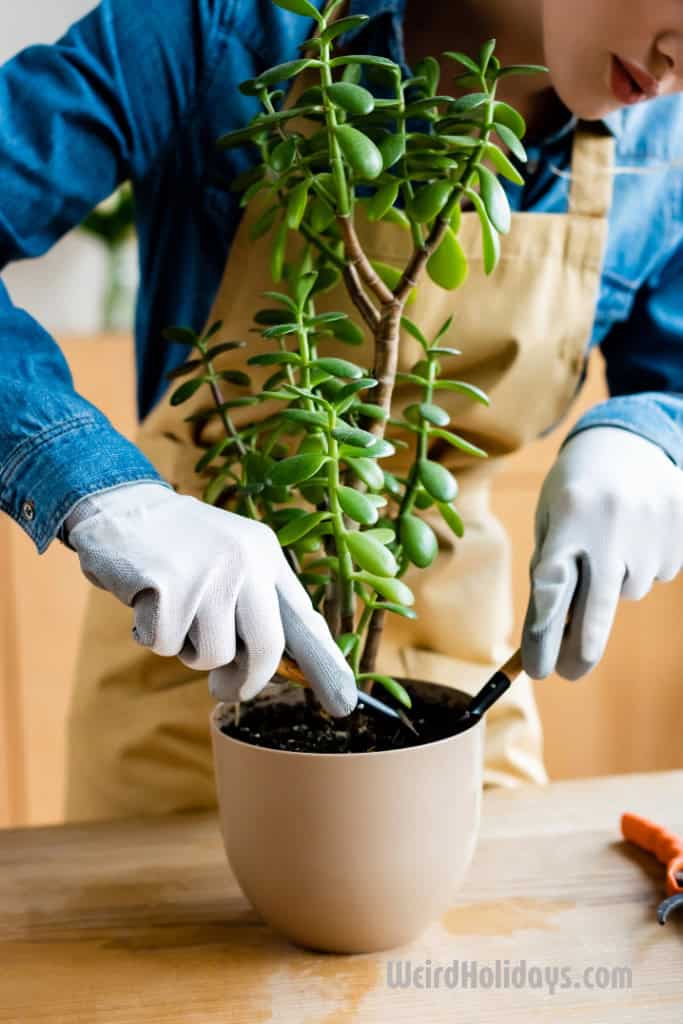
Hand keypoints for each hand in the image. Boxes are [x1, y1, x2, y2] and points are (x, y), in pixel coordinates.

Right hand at [64, 483, 357, 715]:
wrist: (119, 503)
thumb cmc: (177, 546)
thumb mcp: (230, 559)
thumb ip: (255, 605)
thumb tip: (282, 666)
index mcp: (266, 555)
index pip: (304, 620)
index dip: (326, 665)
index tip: (344, 703)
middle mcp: (246, 561)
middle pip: (266, 648)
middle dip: (246, 681)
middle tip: (225, 691)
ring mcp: (208, 573)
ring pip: (211, 654)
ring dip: (186, 648)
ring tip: (173, 609)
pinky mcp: (168, 586)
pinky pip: (164, 645)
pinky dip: (149, 634)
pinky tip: (145, 601)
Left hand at [522, 427, 682, 679]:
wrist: (626, 442)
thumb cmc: (574, 489)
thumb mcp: (550, 518)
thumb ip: (550, 567)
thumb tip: (545, 635)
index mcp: (570, 515)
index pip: (553, 588)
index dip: (544, 634)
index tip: (536, 668)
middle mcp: (612, 522)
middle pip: (596, 606)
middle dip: (582, 646)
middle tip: (569, 672)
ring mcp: (652, 525)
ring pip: (629, 591)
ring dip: (614, 584)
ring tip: (609, 544)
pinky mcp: (681, 526)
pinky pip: (659, 573)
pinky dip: (644, 565)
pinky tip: (635, 535)